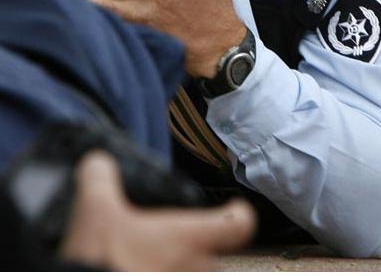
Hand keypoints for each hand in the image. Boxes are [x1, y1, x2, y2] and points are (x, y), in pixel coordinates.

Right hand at [60, 151, 255, 270]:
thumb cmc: (103, 261)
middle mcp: (197, 269)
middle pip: (218, 258)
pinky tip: (143, 274)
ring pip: (199, 275)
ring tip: (156, 264)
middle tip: (175, 246)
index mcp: (190, 238)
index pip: (240, 224)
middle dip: (201, 253)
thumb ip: (100, 180)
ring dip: (184, 270)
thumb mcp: (94, 212)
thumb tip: (98, 162)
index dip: (239, 214)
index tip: (233, 208)